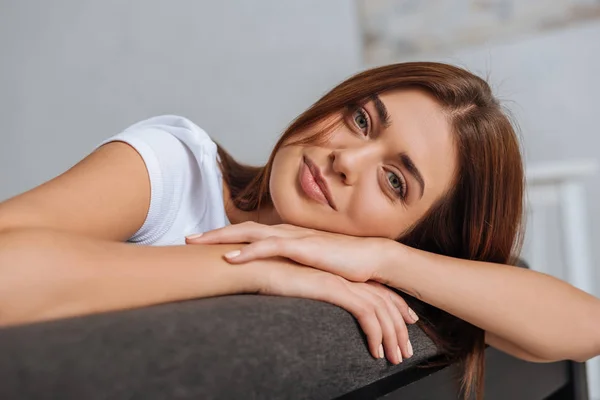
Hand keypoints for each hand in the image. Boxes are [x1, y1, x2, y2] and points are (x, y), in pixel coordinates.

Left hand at [186, 221, 395, 282]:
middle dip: (213, 233)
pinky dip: (248, 252)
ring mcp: (295, 237)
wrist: (372, 257)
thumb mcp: (310, 265)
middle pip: (242, 228)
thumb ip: (292, 266)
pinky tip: (230, 259)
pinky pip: (271, 248)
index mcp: (286, 235)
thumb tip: (275, 277)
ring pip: (250, 233)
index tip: (201, 242)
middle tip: (188, 239)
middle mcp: (286, 232)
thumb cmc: (343, 263)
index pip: (249, 232)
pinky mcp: (305, 248)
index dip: (224, 236)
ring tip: (197, 243)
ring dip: (221, 237)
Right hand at [247, 259, 415, 363]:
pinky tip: (376, 352)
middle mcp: (346, 276)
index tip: (405, 325)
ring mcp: (342, 281)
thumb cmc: (272, 277)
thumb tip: (323, 314)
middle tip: (405, 351)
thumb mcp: (301, 289)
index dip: (394, 308)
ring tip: (395, 358)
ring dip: (392, 337)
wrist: (258, 263)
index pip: (377, 292)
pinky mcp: (335, 289)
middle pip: (385, 302)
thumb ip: (315, 297)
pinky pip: (366, 315)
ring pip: (380, 311)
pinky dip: (376, 334)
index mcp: (341, 274)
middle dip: (399, 328)